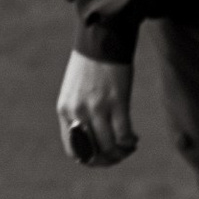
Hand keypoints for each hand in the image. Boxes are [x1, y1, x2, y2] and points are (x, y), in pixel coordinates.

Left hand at [57, 50, 136, 166]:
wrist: (103, 38)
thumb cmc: (91, 63)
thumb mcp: (74, 90)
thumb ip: (78, 112)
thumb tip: (91, 136)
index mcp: (65, 110)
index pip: (73, 149)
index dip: (89, 160)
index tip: (102, 157)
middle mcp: (78, 112)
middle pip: (93, 152)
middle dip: (108, 159)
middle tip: (119, 154)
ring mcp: (97, 107)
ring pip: (109, 147)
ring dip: (121, 152)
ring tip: (128, 145)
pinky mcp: (116, 101)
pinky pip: (123, 134)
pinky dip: (129, 142)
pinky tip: (134, 138)